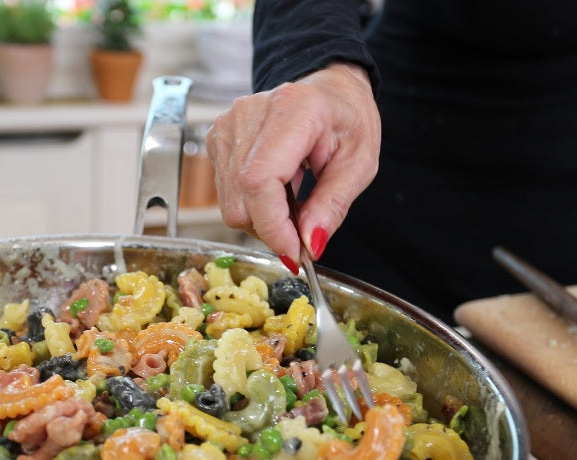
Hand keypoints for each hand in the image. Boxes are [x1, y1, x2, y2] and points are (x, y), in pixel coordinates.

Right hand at [205, 62, 380, 270]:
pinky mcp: (217, 138)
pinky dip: (252, 205)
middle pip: (240, 199)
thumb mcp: (359, 163)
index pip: (260, 181)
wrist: (327, 89)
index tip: (295, 254)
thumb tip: (309, 244)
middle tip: (303, 230)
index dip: (273, 227)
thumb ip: (332, 205)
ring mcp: (227, 125)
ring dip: (262, 218)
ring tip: (294, 200)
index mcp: (293, 110)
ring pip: (230, 203)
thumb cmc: (346, 119)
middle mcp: (249, 114)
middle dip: (271, 230)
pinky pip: (226, 194)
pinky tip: (277, 189)